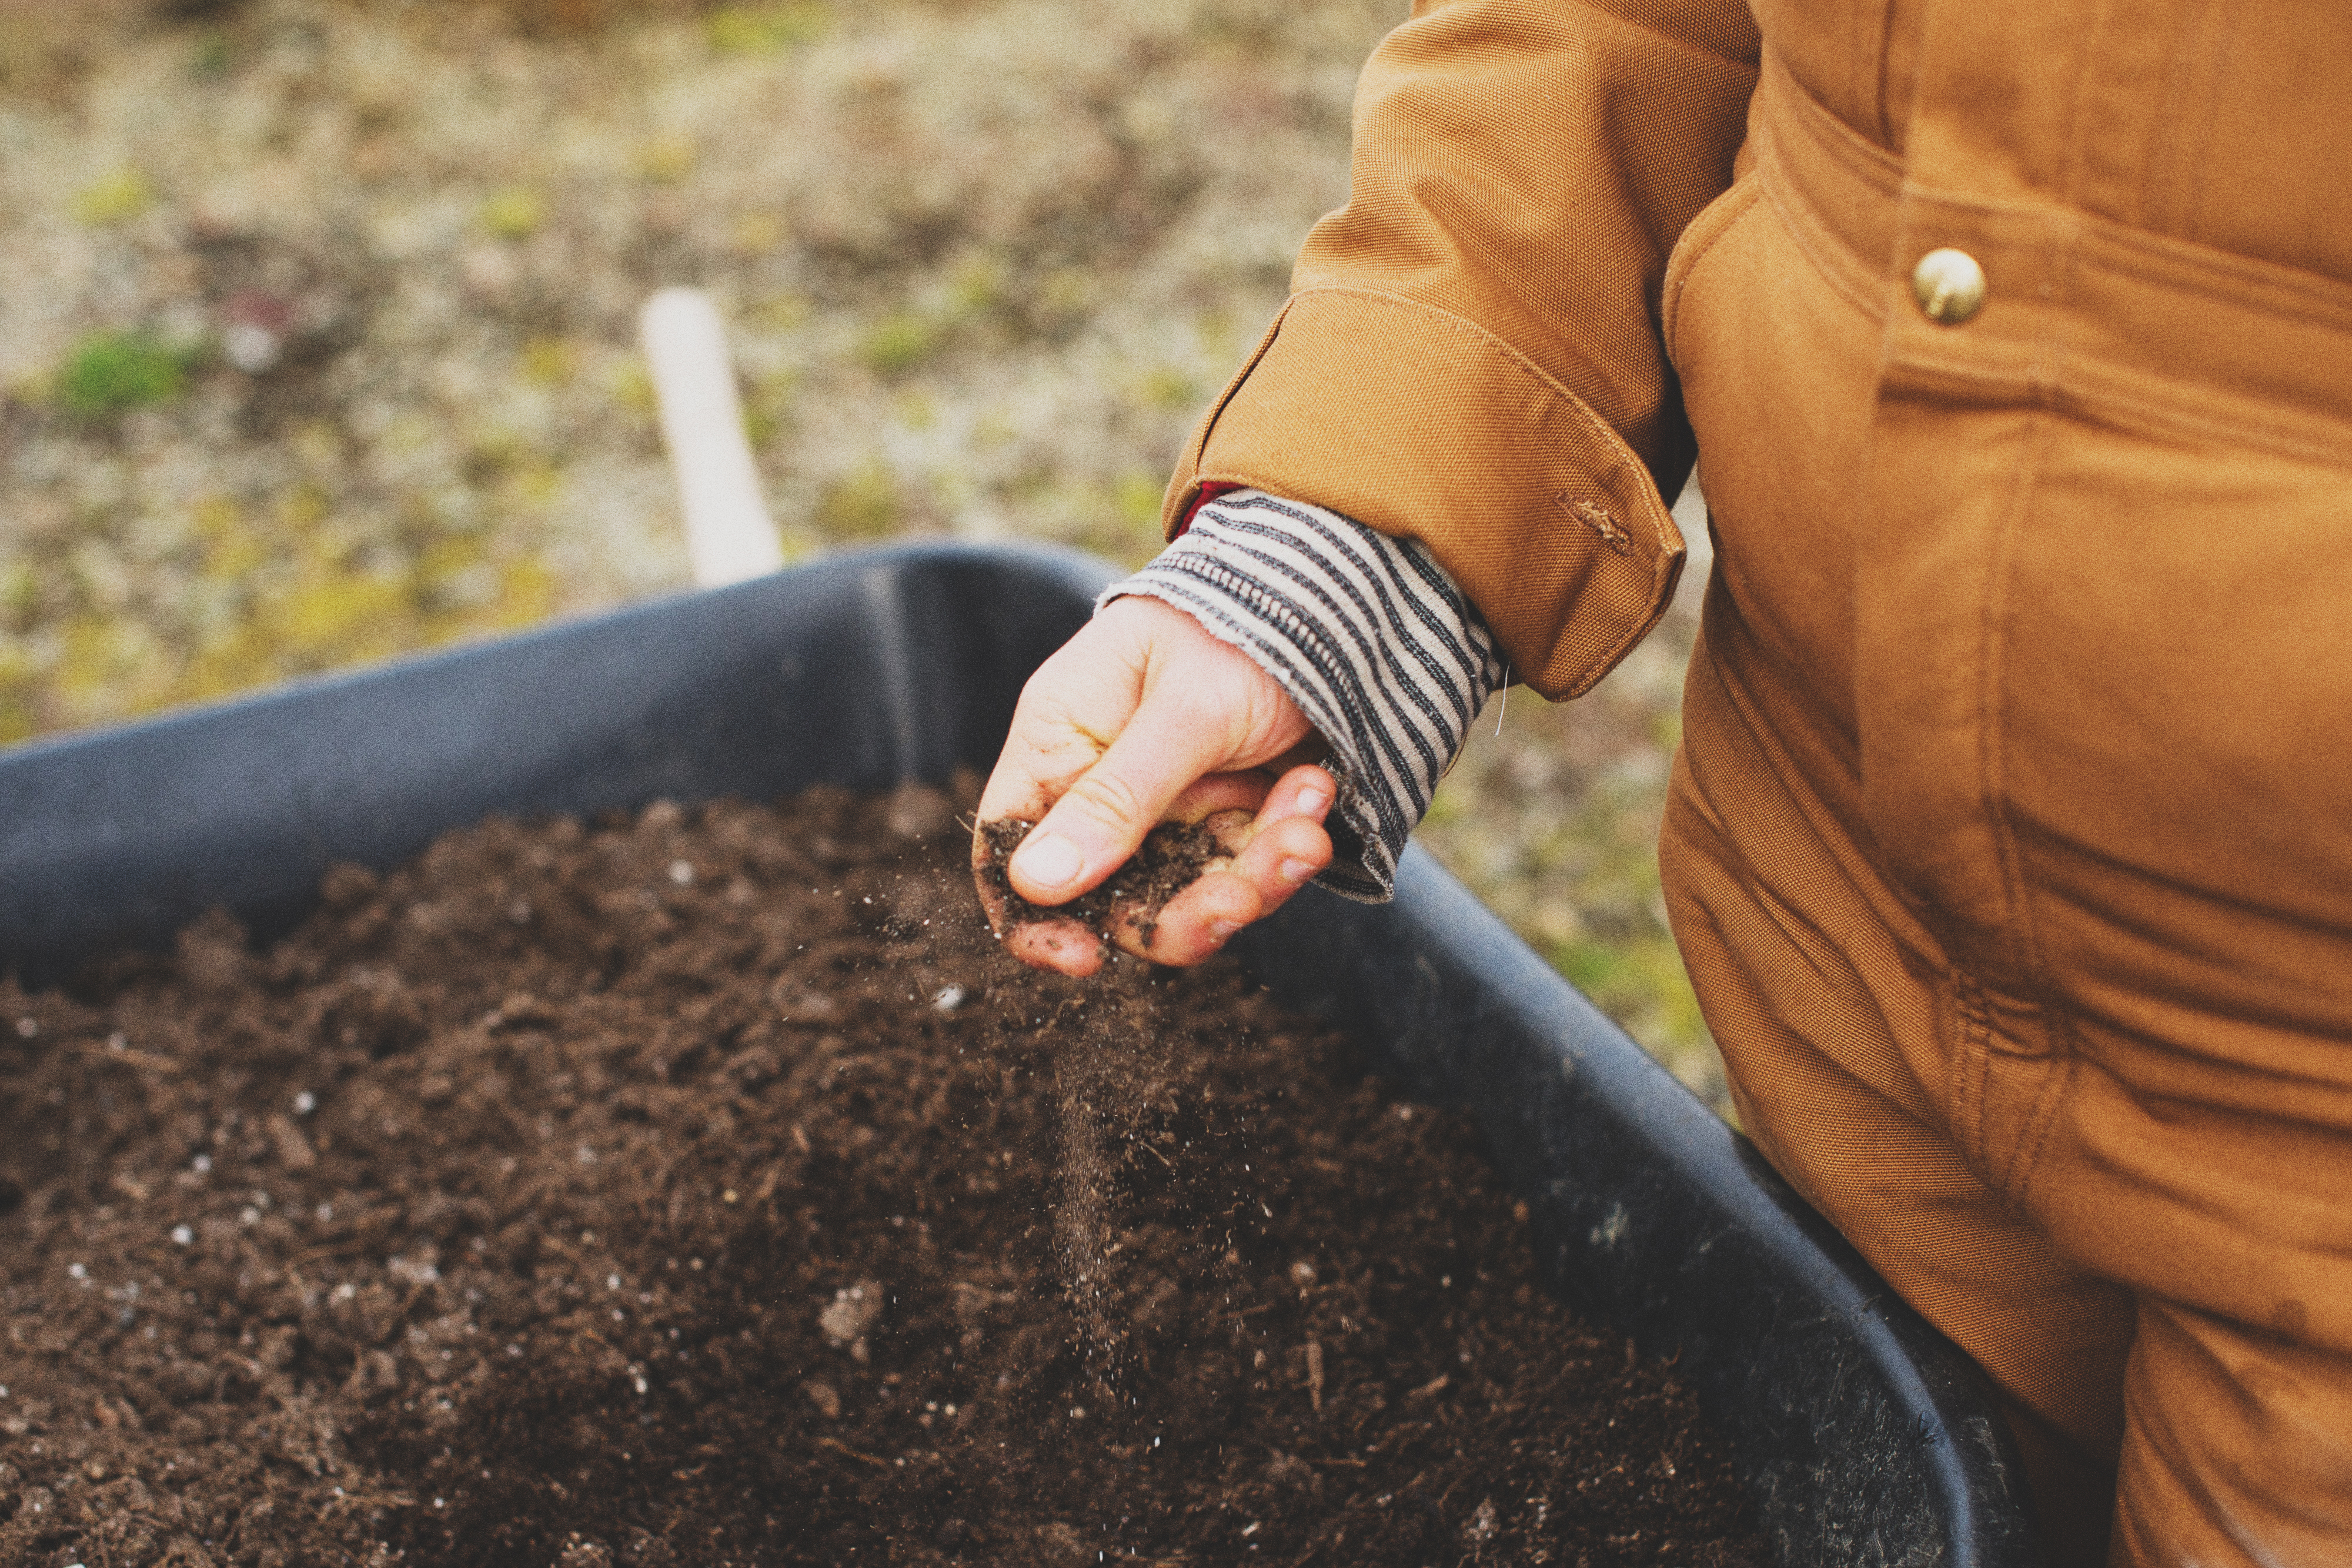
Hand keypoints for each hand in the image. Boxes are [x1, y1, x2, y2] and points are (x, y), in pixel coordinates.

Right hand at [973, 596, 1335, 976]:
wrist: (1332, 594)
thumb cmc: (1237, 628)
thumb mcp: (1183, 712)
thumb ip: (1117, 797)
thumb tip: (1035, 884)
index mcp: (1061, 739)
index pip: (1011, 846)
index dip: (1034, 916)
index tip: (1085, 960)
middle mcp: (1105, 780)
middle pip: (1115, 891)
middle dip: (1185, 909)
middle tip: (1242, 898)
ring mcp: (1170, 802)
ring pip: (1191, 890)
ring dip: (1254, 876)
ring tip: (1305, 833)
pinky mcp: (1228, 811)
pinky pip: (1246, 865)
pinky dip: (1287, 841)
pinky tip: (1314, 791)